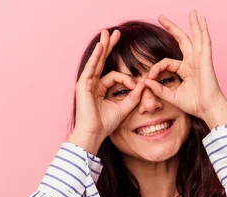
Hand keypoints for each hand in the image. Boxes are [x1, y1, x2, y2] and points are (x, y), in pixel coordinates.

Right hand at [69, 29, 146, 153]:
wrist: (94, 133)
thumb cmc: (105, 124)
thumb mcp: (124, 108)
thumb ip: (133, 96)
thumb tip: (143, 85)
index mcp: (100, 89)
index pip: (114, 76)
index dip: (127, 79)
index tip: (135, 85)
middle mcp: (92, 84)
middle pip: (102, 61)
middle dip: (109, 47)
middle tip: (115, 33)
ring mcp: (86, 83)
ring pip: (96, 61)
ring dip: (103, 46)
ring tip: (107, 33)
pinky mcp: (83, 85)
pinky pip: (91, 67)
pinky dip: (96, 56)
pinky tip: (101, 46)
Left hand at [143, 10, 226, 126]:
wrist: (208, 109)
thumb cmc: (194, 104)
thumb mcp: (172, 96)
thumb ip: (159, 89)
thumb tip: (145, 82)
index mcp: (185, 70)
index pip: (166, 62)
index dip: (156, 68)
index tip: (148, 77)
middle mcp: (193, 62)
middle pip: (182, 40)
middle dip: (172, 28)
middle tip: (161, 17)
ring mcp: (200, 60)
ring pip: (195, 37)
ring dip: (193, 24)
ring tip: (192, 12)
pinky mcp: (206, 60)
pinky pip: (205, 42)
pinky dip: (203, 31)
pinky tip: (202, 21)